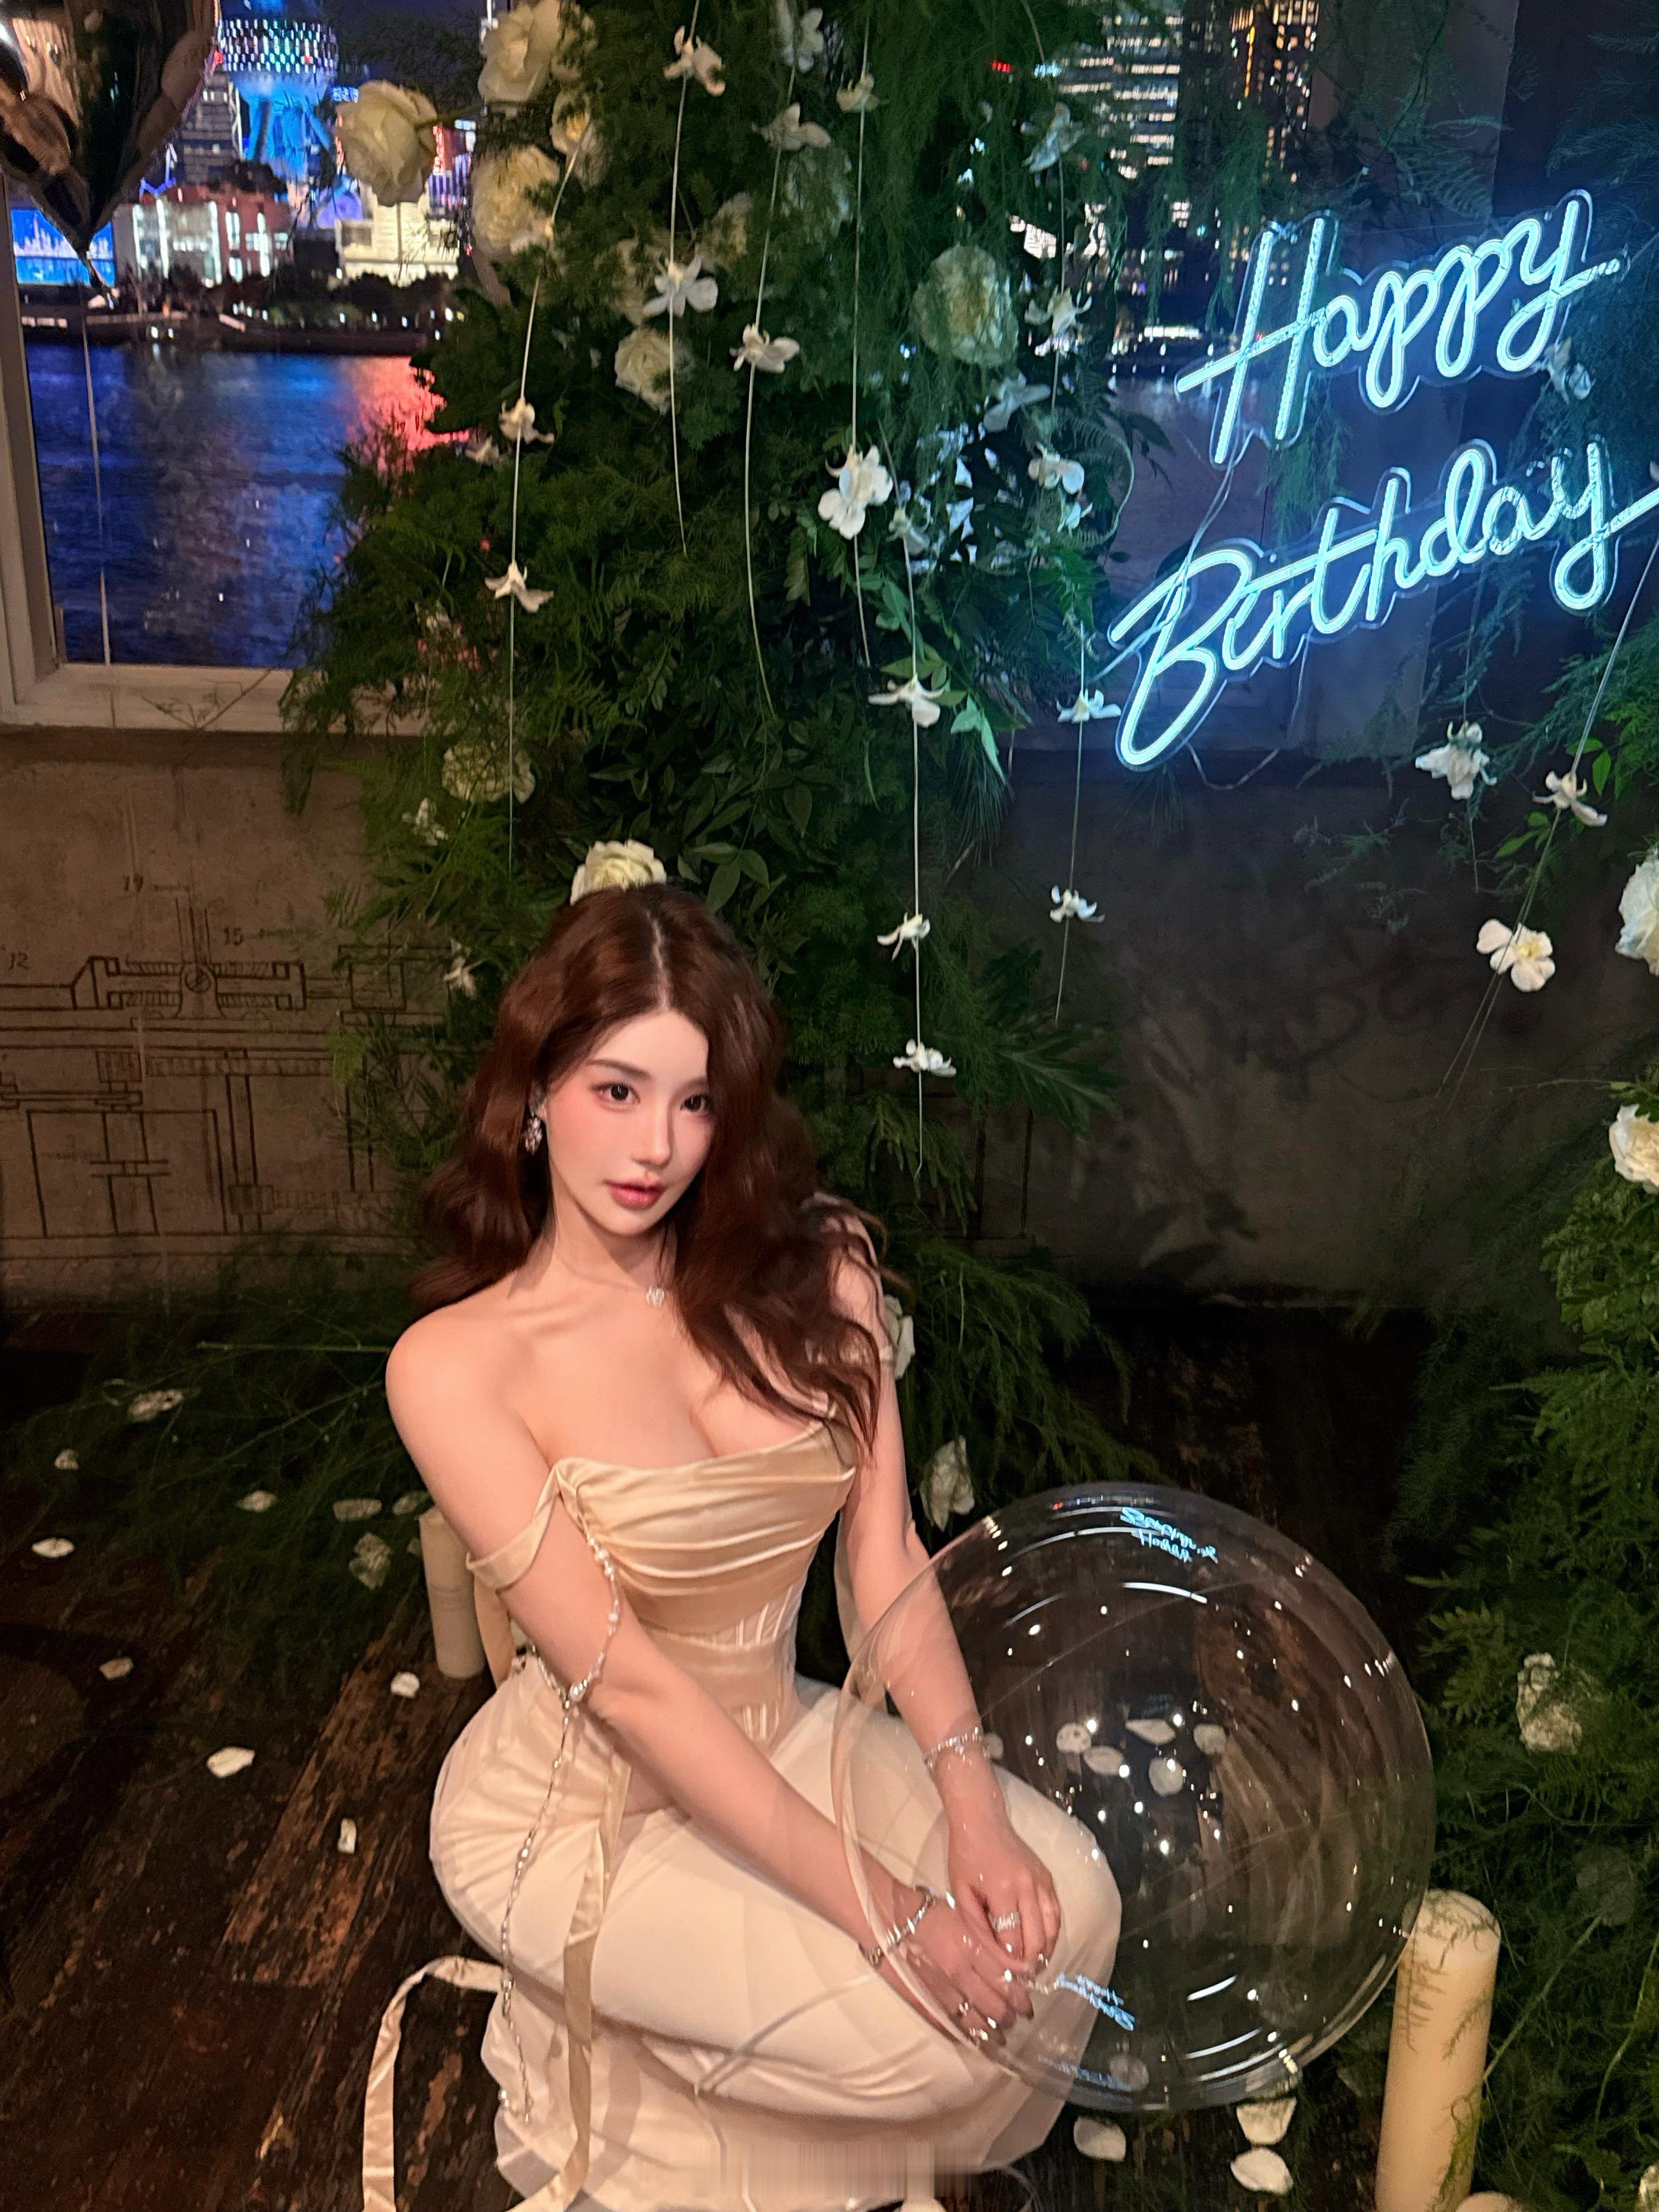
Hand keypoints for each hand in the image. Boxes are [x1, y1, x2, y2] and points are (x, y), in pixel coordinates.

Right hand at [874, 1880, 1035, 2047]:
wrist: (889, 1919)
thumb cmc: (930, 1914)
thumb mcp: (964, 1920)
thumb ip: (987, 1944)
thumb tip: (1011, 1967)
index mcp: (970, 1948)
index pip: (1004, 1982)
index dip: (1019, 1998)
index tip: (1027, 2006)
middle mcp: (958, 1973)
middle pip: (993, 2006)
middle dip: (1008, 2017)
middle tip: (1016, 2020)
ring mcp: (940, 1990)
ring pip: (973, 2021)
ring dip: (990, 2031)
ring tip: (1000, 2035)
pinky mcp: (923, 2001)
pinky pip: (948, 2025)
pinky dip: (964, 2035)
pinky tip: (973, 2039)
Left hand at [945, 1799, 1060, 1978]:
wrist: (982, 1822)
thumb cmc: (965, 1859)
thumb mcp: (961, 1895)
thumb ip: (979, 1928)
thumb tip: (1001, 1959)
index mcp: (1002, 1890)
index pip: (1012, 1939)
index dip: (1010, 1962)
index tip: (1007, 1977)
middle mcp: (1027, 1886)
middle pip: (1037, 1937)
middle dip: (1031, 1963)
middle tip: (1024, 1979)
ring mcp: (1041, 1881)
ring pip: (1052, 1927)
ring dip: (1046, 1951)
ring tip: (1036, 1967)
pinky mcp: (1048, 1877)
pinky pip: (1056, 1912)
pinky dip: (1053, 1933)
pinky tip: (1044, 1944)